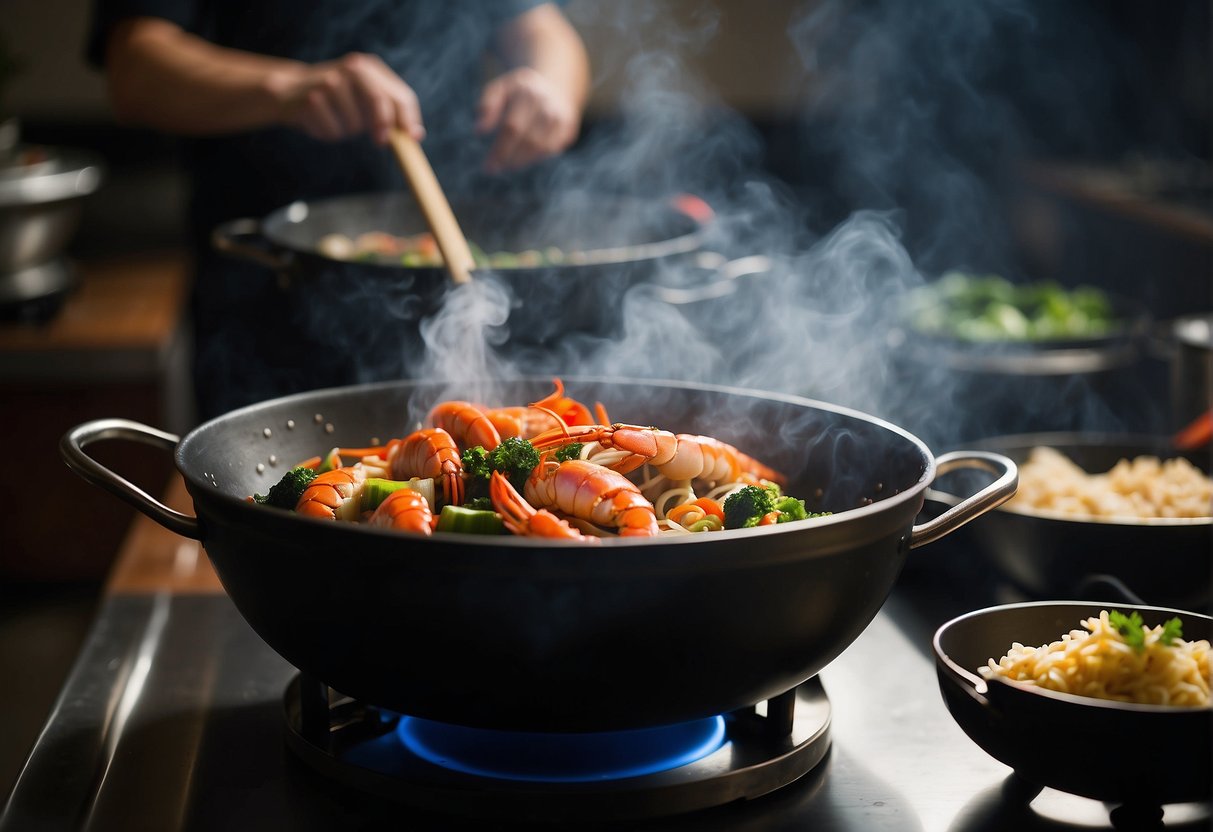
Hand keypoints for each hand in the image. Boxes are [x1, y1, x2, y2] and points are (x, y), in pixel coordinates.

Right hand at [278, 52, 423, 144]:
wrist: (289, 90)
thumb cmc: (337, 101)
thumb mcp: (365, 99)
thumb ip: (391, 112)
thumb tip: (416, 134)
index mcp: (370, 68)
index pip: (400, 94)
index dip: (409, 118)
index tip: (413, 138)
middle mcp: (352, 69)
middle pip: (378, 101)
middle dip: (383, 125)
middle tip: (381, 141)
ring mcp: (330, 82)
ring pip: (355, 123)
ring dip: (348, 131)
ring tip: (335, 120)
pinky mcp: (312, 98)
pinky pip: (333, 130)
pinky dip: (330, 134)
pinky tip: (319, 121)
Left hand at [476, 66, 579, 172]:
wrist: (553, 84)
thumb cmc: (519, 92)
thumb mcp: (501, 89)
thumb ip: (488, 104)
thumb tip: (479, 130)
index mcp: (527, 90)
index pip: (512, 126)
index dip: (499, 149)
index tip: (488, 165)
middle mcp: (546, 102)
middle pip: (527, 139)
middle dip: (508, 157)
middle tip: (493, 169)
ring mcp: (560, 115)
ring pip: (541, 147)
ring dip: (522, 161)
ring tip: (507, 166)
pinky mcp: (568, 127)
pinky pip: (551, 150)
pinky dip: (535, 158)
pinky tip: (522, 160)